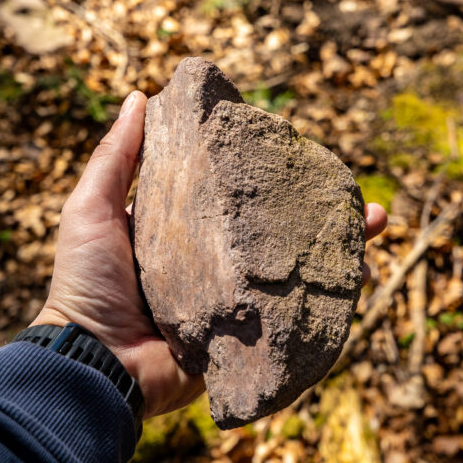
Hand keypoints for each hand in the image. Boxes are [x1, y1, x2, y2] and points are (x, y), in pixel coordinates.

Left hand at [32, 90, 386, 418]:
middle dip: (313, 209)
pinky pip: (294, 316)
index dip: (260, 174)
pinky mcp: (248, 339)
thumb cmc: (87, 284)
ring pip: (294, 271)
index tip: (291, 148)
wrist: (95, 367)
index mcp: (179, 234)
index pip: (229, 196)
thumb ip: (116, 157)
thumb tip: (140, 95)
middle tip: (347, 186)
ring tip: (375, 221)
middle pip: (272, 232)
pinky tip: (361, 275)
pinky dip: (330, 299)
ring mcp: (234, 303)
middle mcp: (211, 266)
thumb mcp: (92, 209)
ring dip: (337, 248)